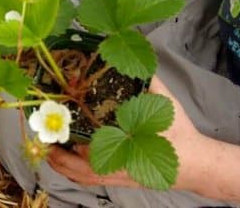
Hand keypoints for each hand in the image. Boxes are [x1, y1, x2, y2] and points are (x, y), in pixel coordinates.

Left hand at [47, 76, 207, 190]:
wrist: (196, 163)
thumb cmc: (178, 133)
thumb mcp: (162, 102)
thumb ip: (146, 81)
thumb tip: (134, 60)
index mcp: (122, 150)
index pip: (86, 148)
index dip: (67, 140)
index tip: (54, 126)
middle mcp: (114, 168)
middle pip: (76, 167)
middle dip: (57, 153)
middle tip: (43, 137)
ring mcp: (115, 176)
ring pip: (80, 176)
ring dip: (62, 164)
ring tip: (48, 148)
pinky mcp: (118, 179)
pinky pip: (89, 180)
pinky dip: (73, 171)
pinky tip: (66, 160)